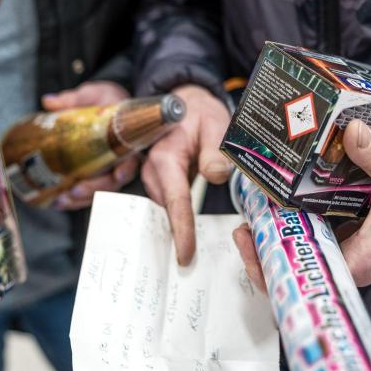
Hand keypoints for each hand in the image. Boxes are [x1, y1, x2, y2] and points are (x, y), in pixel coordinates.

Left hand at [41, 81, 138, 209]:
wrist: (109, 105)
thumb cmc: (107, 100)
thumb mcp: (93, 94)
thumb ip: (73, 99)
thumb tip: (48, 101)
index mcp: (126, 139)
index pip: (132, 158)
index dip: (126, 169)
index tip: (118, 175)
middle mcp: (121, 159)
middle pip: (113, 182)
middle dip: (94, 189)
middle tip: (75, 191)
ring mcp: (109, 170)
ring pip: (99, 191)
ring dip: (81, 199)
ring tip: (61, 200)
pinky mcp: (96, 175)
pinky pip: (89, 192)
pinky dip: (74, 200)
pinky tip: (57, 201)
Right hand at [142, 84, 231, 264]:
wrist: (184, 104)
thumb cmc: (200, 113)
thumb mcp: (215, 124)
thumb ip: (216, 150)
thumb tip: (217, 176)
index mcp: (166, 158)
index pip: (176, 201)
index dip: (181, 230)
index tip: (185, 255)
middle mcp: (153, 172)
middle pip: (167, 211)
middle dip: (179, 237)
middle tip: (192, 267)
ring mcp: (153, 179)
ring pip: (167, 211)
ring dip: (178, 229)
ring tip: (192, 254)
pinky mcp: (159, 184)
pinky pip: (169, 206)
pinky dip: (178, 219)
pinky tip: (189, 236)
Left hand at [233, 119, 370, 287]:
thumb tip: (351, 130)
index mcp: (363, 259)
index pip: (308, 275)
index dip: (272, 265)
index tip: (250, 241)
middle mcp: (352, 261)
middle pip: (298, 267)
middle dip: (266, 249)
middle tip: (243, 223)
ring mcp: (349, 250)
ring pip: (304, 252)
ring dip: (278, 234)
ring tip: (254, 211)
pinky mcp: (350, 236)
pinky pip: (315, 235)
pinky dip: (296, 222)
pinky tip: (280, 202)